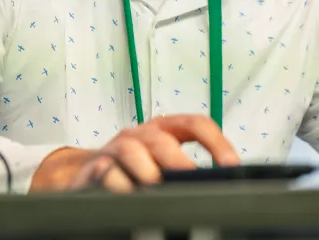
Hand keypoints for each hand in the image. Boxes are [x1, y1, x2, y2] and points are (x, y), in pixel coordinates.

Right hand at [29, 114, 238, 192]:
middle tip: (193, 179)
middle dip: (179, 160)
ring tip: (157, 187)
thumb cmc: (134, 169)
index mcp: (163, 130)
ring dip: (146, 171)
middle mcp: (140, 135)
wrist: (87, 174)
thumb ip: (185, 169)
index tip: (231, 164)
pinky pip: (105, 172)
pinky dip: (117, 184)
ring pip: (130, 151)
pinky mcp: (93, 169)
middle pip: (161, 139)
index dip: (215, 141)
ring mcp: (115, 150)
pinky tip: (126, 195)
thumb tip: (218, 183)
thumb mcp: (162, 163)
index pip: (194, 124)